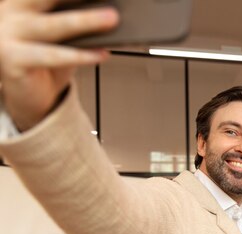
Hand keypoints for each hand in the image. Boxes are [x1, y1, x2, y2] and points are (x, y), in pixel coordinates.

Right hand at [0, 0, 118, 129]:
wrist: (28, 95)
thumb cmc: (49, 61)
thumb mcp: (64, 37)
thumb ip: (77, 23)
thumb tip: (110, 15)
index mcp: (22, 3)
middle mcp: (11, 14)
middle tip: (110, 0)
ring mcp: (8, 36)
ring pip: (51, 26)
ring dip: (85, 21)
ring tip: (112, 19)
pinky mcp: (12, 59)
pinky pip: (51, 56)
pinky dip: (79, 56)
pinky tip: (102, 54)